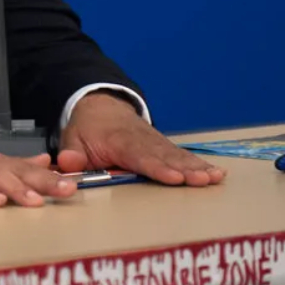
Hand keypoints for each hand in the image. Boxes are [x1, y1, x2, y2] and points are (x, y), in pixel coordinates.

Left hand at [58, 93, 225, 186]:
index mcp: (119, 142)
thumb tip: (68, 164)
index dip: (157, 167)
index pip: (139, 156)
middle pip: (165, 156)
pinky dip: (199, 163)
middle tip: (204, 180)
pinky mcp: (164, 145)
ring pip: (178, 155)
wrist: (101, 105)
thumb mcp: (73, 139)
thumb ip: (72, 154)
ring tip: (216, 177)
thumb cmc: (88, 129)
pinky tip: (216, 173)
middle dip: (185, 169)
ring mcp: (156, 142)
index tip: (174, 177)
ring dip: (197, 167)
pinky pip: (182, 154)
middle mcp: (142, 141)